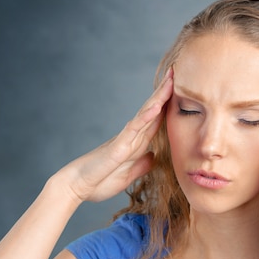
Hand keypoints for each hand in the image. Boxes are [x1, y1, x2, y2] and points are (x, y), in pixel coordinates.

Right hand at [58, 68, 172, 202]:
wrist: (77, 187)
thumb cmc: (98, 182)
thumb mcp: (127, 176)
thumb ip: (141, 166)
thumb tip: (153, 156)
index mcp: (135, 145)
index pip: (155, 121)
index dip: (168, 106)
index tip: (181, 91)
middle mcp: (130, 137)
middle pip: (152, 111)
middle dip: (165, 92)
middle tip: (176, 72)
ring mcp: (124, 140)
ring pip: (145, 114)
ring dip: (158, 97)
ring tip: (170, 79)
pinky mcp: (117, 147)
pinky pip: (133, 129)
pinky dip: (145, 117)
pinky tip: (156, 106)